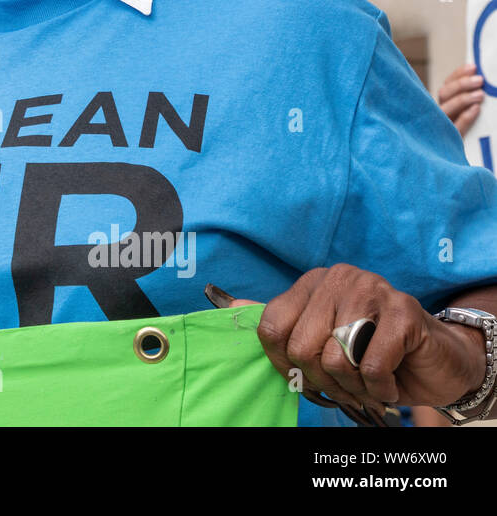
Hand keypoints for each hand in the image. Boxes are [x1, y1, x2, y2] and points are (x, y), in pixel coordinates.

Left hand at [251, 265, 485, 414]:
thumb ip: (280, 323)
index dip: (283, 363)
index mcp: (311, 283)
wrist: (436, 359)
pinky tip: (389, 381)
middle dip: (322, 380)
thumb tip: (229, 302)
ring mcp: (372, 290)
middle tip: (345, 384)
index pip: (271, 326)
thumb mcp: (321, 336)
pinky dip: (378, 387)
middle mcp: (338, 279)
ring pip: (336, 358)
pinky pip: (371, 365)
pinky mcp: (404, 311)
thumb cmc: (371, 351)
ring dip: (352, 386)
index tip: (304, 377)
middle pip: (301, 346)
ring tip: (367, 382)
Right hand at [438, 63, 484, 135]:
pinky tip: (476, 110)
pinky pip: (455, 126)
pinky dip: (465, 116)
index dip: (458, 75)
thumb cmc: (454, 139)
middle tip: (480, 80)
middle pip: (444, 94)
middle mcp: (435, 114)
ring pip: (446, 107)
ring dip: (463, 98)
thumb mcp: (457, 118)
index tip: (473, 66)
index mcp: (439, 107)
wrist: (445, 167)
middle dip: (461, 84)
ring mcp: (438, 127)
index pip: (447, 86)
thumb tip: (480, 83)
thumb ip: (463, 104)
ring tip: (481, 94)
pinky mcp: (445, 140)